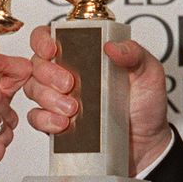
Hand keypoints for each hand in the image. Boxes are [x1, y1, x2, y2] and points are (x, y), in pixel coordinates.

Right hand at [22, 24, 171, 176]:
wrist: (147, 143)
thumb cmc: (145, 105)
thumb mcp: (149, 73)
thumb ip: (135, 54)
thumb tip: (112, 46)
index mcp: (84, 55)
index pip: (50, 37)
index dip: (43, 40)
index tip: (53, 49)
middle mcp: (66, 74)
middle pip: (37, 64)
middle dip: (48, 73)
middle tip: (70, 84)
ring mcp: (59, 99)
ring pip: (33, 90)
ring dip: (48, 98)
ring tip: (73, 108)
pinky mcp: (56, 123)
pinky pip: (36, 118)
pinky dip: (46, 120)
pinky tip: (63, 123)